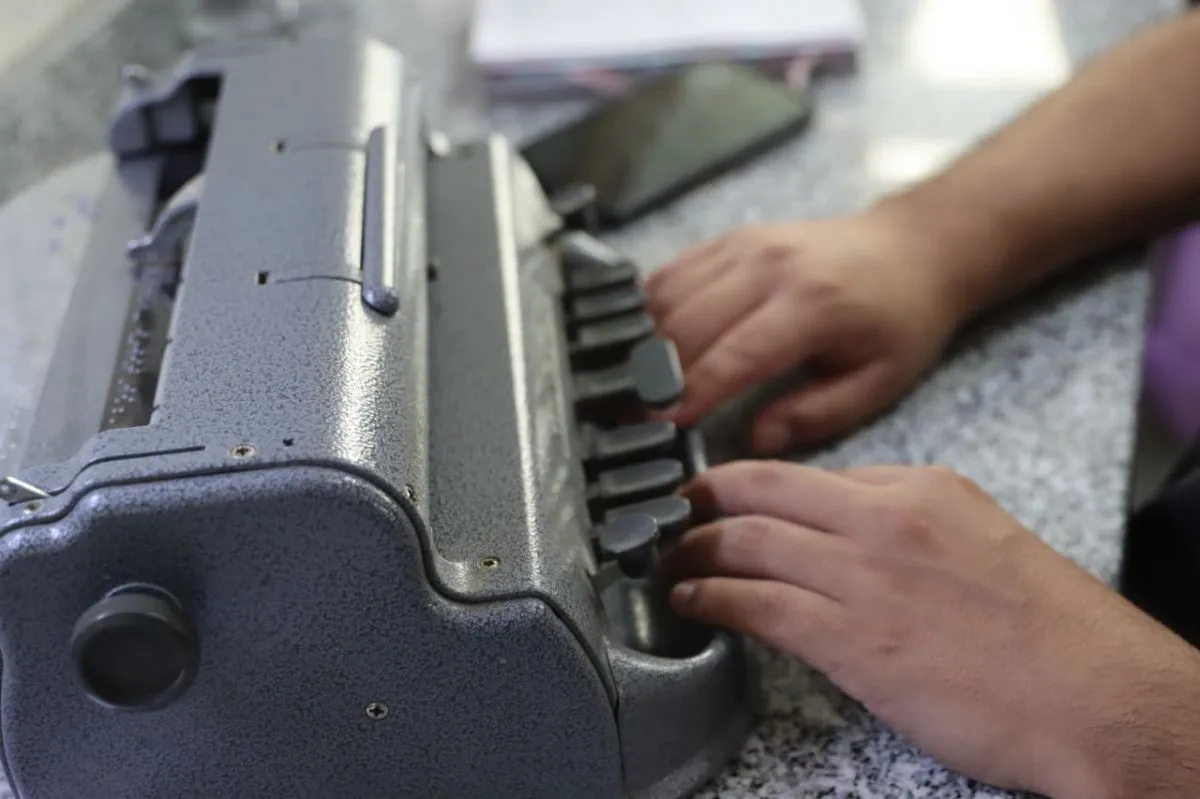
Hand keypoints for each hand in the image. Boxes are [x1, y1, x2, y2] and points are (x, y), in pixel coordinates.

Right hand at [644, 212, 967, 452]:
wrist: (911, 247)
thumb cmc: (898, 320)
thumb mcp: (877, 382)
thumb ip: (815, 415)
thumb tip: (757, 440)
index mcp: (813, 304)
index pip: (734, 354)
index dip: (692, 392)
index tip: (660, 422)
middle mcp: (771, 266)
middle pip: (688, 323)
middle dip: (655, 373)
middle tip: (635, 414)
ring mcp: (746, 245)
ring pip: (669, 295)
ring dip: (644, 341)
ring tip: (636, 384)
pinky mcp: (731, 239)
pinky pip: (672, 271)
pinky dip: (650, 308)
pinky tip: (646, 342)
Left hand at [663, 461, 1199, 798]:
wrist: (1095, 694)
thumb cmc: (1049, 630)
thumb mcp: (978, 539)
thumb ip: (908, 523)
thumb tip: (845, 526)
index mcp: (918, 488)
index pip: (811, 474)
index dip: (753, 484)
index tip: (724, 495)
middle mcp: (883, 519)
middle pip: (763, 489)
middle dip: (705, 497)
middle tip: (673, 511)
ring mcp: (863, 575)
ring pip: (748, 540)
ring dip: (695, 548)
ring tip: (670, 557)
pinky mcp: (851, 638)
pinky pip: (757, 603)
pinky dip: (710, 596)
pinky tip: (691, 600)